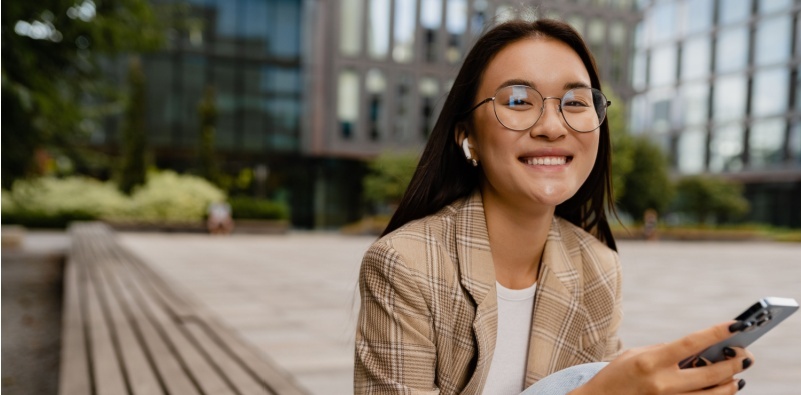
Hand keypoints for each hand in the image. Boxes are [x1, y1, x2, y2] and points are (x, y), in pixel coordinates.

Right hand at [571, 321, 753, 394]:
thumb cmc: (616, 376)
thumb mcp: (635, 355)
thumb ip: (665, 351)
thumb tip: (698, 349)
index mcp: (650, 361)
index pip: (692, 343)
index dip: (718, 333)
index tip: (738, 325)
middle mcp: (662, 383)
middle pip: (711, 373)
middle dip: (734, 363)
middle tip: (745, 355)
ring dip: (731, 384)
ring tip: (737, 376)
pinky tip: (723, 390)